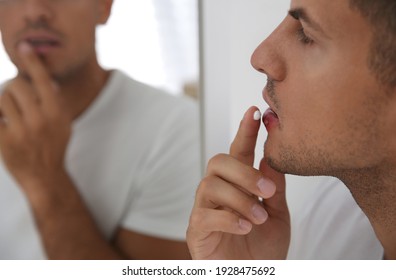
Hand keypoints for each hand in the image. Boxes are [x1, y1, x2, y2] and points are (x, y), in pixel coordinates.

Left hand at [0, 43, 70, 191]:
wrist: (44, 176)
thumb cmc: (53, 147)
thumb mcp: (63, 124)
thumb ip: (54, 102)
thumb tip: (44, 79)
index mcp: (56, 113)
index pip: (43, 80)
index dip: (33, 61)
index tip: (24, 47)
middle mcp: (40, 120)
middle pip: (16, 85)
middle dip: (12, 86)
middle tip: (14, 94)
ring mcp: (21, 131)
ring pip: (1, 99)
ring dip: (2, 103)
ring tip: (9, 113)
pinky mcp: (4, 141)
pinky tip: (3, 122)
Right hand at [187, 106, 289, 258]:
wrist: (254, 277)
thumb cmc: (263, 248)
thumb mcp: (278, 214)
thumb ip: (274, 186)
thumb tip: (270, 156)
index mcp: (238, 185)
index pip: (238, 151)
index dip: (245, 131)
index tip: (255, 112)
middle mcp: (218, 192)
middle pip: (217, 161)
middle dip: (243, 171)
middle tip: (267, 188)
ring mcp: (204, 209)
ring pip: (210, 185)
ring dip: (239, 198)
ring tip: (259, 217)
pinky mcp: (196, 230)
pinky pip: (205, 215)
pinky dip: (229, 219)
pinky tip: (246, 227)